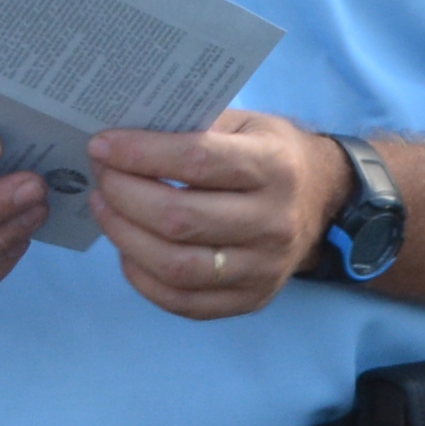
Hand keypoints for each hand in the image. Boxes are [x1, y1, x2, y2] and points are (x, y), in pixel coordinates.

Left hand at [90, 109, 355, 323]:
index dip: (140, 155)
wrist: (322, 198)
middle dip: (124, 196)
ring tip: (105, 209)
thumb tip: (121, 138)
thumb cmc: (269, 153)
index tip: (102, 146)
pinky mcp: (252, 299)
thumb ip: (190, 128)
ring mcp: (265, 268)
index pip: (196, 162)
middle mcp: (274, 222)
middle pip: (180, 220)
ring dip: (125, 237)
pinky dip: (143, 278)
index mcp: (273, 167)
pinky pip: (183, 302)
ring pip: (176, 266)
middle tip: (101, 177)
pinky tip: (128, 249)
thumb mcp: (242, 123)